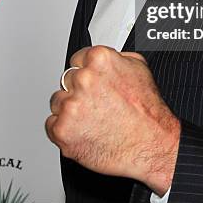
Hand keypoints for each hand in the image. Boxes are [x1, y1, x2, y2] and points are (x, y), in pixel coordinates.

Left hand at [45, 46, 179, 194]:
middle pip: (66, 80)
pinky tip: (85, 131)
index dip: (86, 72)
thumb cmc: (147, 111)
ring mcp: (71, 104)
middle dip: (78, 91)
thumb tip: (104, 58)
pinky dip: (65, 129)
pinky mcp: (62, 129)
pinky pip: (51, 124)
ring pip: (58, 101)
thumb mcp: (139, 68)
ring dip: (70, 110)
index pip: (77, 59)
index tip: (92, 82)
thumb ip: (116, 58)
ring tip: (93, 119)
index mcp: (99, 60)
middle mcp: (83, 79)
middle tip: (97, 103)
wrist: (150, 144)